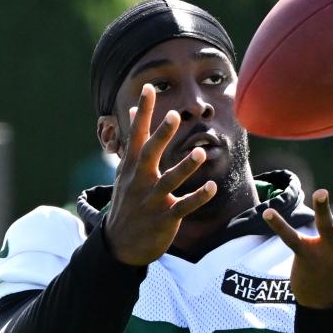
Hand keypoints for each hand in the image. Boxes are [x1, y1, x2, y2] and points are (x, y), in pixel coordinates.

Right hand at [104, 84, 216, 265]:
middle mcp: (140, 181)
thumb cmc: (127, 201)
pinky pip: (183, 207)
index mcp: (131, 167)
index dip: (143, 112)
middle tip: (174, 115)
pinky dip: (197, 197)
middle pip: (150, 154)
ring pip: (169, 181)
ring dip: (185, 167)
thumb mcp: (124, 171)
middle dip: (162, 135)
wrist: (120, 244)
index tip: (149, 88)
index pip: (136, 134)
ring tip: (200, 153)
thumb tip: (132, 109)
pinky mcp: (164, 218)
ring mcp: (152, 200)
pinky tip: (211, 187)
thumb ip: (133, 140)